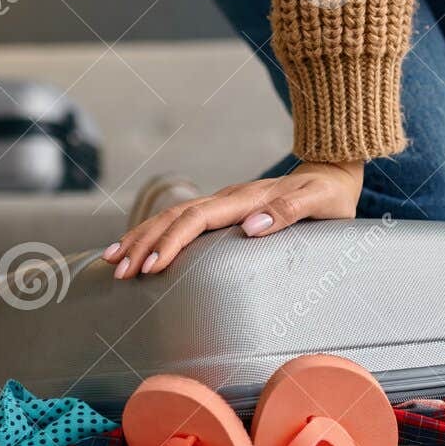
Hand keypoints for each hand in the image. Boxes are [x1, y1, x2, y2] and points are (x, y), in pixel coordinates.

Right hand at [103, 160, 363, 277]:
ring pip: (171, 218)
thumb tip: (248, 227)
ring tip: (112, 261)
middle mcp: (228, 199)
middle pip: (174, 218)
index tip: (152, 265)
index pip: (198, 220)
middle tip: (119, 272)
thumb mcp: (318, 205)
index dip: (172, 241)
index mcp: (245, 199)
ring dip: (140, 238)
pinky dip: (154, 234)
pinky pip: (180, 222)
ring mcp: (223, 204)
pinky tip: (136, 249)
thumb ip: (287, 214)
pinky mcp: (222, 212)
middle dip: (144, 244)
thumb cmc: (329, 196)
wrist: (332, 173)